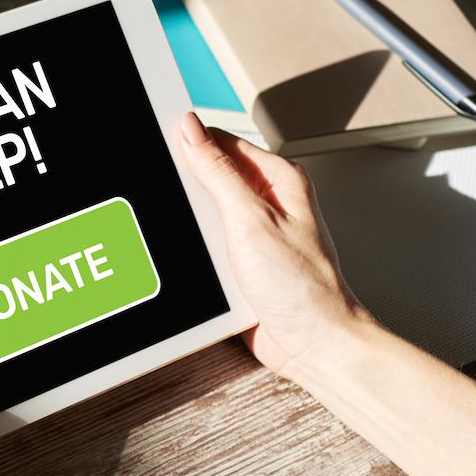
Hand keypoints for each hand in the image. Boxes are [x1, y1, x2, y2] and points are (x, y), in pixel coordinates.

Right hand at [178, 113, 373, 378]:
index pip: (222, 142)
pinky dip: (197, 254)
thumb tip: (191, 130)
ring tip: (203, 247)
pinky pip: (205, 247)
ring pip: (202, 216)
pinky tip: (201, 265)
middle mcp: (269, 201)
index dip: (189, 145)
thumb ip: (218, 172)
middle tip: (187, 213)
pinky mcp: (241, 261)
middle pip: (209, 178)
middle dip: (188, 193)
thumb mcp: (251, 220)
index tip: (162, 150)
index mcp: (279, 179)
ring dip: (193, 229)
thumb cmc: (303, 288)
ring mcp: (253, 232)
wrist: (313, 344)